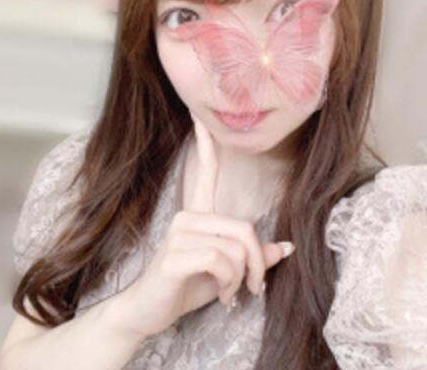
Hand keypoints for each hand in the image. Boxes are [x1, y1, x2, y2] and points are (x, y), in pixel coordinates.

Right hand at [120, 111, 294, 338]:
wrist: (146, 313)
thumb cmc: (184, 288)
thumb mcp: (225, 273)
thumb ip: (252, 258)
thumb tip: (285, 247)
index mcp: (197, 216)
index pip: (205, 172)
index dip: (205, 145)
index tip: (200, 118)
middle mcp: (187, 217)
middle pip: (245, 228)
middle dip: (257, 263)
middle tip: (253, 288)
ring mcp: (178, 233)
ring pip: (236, 246)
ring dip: (241, 278)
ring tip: (229, 292)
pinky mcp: (174, 254)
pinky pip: (220, 260)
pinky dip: (229, 283)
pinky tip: (219, 295)